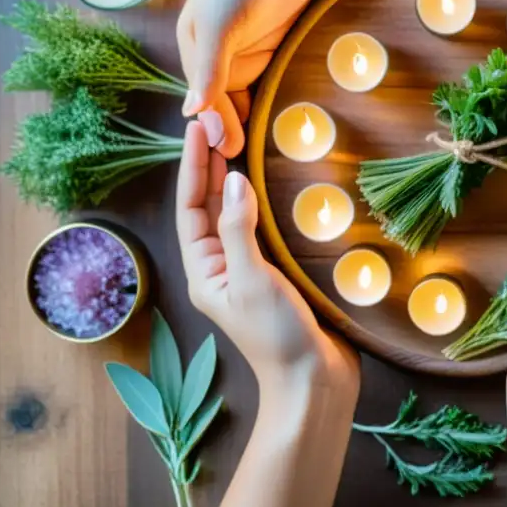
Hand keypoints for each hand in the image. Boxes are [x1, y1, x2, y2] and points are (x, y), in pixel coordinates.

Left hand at [176, 121, 358, 395]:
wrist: (315, 381)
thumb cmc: (277, 336)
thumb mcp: (252, 280)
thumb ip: (239, 230)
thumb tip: (233, 180)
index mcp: (204, 271)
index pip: (191, 208)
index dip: (193, 167)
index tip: (198, 129)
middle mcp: (221, 268)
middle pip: (208, 209)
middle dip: (208, 167)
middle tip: (214, 126)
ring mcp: (249, 272)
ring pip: (233, 217)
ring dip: (231, 182)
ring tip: (233, 145)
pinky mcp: (276, 276)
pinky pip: (260, 229)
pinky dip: (260, 203)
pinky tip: (267, 187)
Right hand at [179, 0, 317, 157]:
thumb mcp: (218, 23)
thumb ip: (207, 69)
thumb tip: (190, 112)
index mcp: (200, 56)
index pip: (207, 106)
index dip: (219, 133)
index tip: (232, 162)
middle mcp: (223, 59)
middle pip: (230, 107)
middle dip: (240, 134)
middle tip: (256, 171)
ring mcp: (251, 52)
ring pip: (255, 96)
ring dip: (262, 120)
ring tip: (277, 157)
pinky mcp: (277, 43)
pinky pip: (278, 78)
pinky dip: (282, 97)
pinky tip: (295, 120)